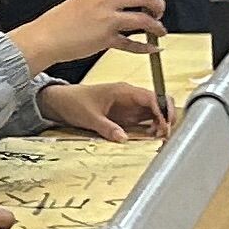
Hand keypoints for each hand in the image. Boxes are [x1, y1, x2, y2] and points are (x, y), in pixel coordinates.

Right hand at [18, 0, 167, 70]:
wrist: (45, 38)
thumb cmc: (59, 21)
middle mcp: (105, 1)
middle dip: (158, 3)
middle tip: (159, 10)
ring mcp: (107, 20)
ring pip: (142, 19)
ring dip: (157, 26)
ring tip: (159, 30)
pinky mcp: (106, 40)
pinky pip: (132, 44)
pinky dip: (146, 47)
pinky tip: (152, 48)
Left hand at [37, 80, 163, 142]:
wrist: (62, 101)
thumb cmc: (75, 102)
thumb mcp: (90, 117)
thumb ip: (107, 128)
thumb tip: (123, 138)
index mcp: (123, 90)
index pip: (151, 96)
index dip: (162, 110)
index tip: (165, 125)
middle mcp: (130, 96)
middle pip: (158, 102)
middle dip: (166, 116)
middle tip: (166, 133)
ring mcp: (129, 105)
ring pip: (154, 111)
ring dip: (160, 123)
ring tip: (159, 137)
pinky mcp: (126, 114)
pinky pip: (145, 118)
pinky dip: (151, 126)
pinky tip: (150, 135)